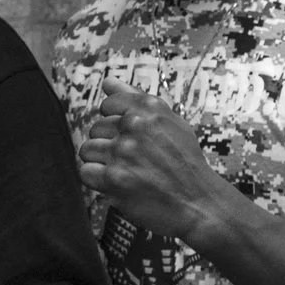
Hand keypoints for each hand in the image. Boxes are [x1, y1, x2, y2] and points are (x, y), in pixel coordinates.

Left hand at [76, 79, 237, 243]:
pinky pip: (85, 172)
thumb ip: (136, 99)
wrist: (198, 203)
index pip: (107, 105)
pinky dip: (97, 180)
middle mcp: (134, 126)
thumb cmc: (184, 163)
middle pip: (96, 129)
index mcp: (148, 109)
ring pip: (87, 150)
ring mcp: (122, 152)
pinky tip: (117, 183)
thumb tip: (107, 81)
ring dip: (101, 163)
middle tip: (132, 160)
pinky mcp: (113, 178)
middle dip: (109, 144)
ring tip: (125, 171)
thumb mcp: (171, 122)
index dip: (116, 123)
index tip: (130, 137)